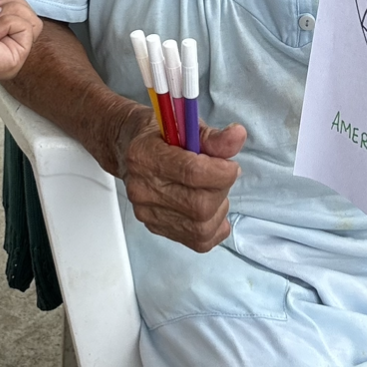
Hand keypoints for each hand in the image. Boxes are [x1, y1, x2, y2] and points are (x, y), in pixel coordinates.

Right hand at [119, 109, 247, 252]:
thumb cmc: (159, 135)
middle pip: (199, 205)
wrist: (129, 150)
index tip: (230, 165)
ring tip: (213, 189)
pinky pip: (197, 241)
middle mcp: (142, 188)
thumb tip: (237, 136)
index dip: (222, 172)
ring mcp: (147, 212)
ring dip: (219, 208)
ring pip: (201, 227)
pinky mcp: (156, 227)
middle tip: (222, 175)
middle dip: (222, 190)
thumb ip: (213, 137)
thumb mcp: (185, 126)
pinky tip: (213, 211)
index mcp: (145, 155)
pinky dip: (214, 227)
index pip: (193, 173)